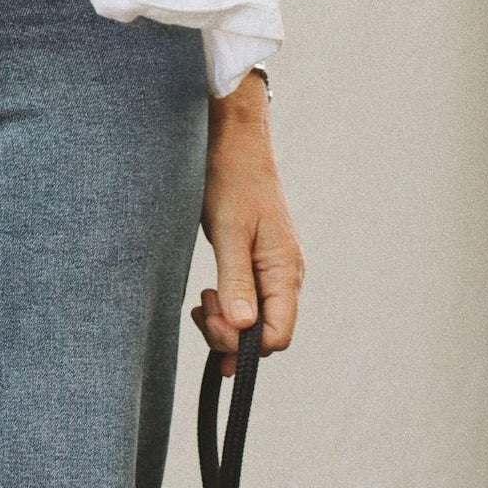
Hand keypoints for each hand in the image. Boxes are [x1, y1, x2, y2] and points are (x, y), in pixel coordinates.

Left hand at [192, 70, 303, 373]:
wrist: (233, 144)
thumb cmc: (231, 180)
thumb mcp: (229, 231)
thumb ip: (236, 281)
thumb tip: (243, 326)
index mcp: (284, 271)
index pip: (278, 336)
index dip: (244, 343)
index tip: (212, 321)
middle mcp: (286, 277)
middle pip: (266, 336)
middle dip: (231, 335)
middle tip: (201, 308)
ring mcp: (274, 274)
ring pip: (255, 323)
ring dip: (226, 324)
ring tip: (202, 300)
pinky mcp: (259, 267)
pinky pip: (249, 305)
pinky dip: (228, 311)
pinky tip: (209, 297)